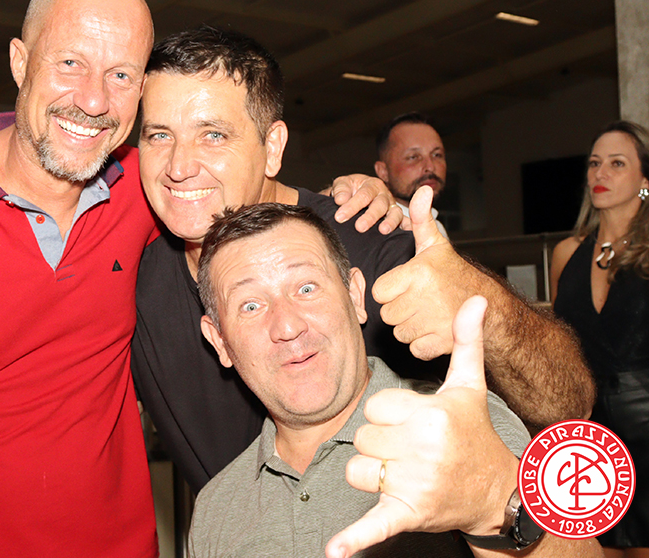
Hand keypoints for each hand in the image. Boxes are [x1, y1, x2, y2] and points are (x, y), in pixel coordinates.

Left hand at [324, 296, 517, 557]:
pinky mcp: (406, 514)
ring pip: (356, 469)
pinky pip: (373, 525)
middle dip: (381, 443)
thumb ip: (465, 342)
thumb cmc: (474, 434)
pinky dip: (353, 540)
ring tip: (404, 472)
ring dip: (371, 472)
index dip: (390, 415)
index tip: (416, 423)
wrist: (497, 492)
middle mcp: (423, 450)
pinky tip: (334, 553)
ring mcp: (415, 484)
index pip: (375, 408)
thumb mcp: (469, 387)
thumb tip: (472, 299)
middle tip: (413, 450)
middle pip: (363, 437)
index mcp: (432, 416)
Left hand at [330, 175, 407, 232]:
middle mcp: (384, 195)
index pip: (363, 195)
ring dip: (390, 222)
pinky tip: (406, 233)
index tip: (339, 217)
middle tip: (359, 227)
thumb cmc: (350, 190)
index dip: (351, 206)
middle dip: (370, 217)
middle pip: (379, 205)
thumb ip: (341, 190)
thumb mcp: (343, 184)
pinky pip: (405, 222)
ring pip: (395, 213)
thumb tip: (341, 200)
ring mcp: (392, 207)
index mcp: (371, 185)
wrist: (357, 194)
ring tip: (383, 231)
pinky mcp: (397, 218)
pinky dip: (407, 227)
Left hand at [372, 186, 476, 357]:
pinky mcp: (441, 344)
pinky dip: (422, 344)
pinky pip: (413, 348)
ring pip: (399, 332)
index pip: (379, 292)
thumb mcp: (435, 245)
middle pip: (387, 314)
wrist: (489, 307)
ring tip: (427, 313)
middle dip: (400, 309)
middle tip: (419, 300)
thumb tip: (423, 191)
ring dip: (410, 327)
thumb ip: (421, 220)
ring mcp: (433, 323)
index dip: (391, 290)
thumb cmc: (454, 274)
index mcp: (417, 273)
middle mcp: (424, 298)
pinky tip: (434, 330)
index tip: (408, 286)